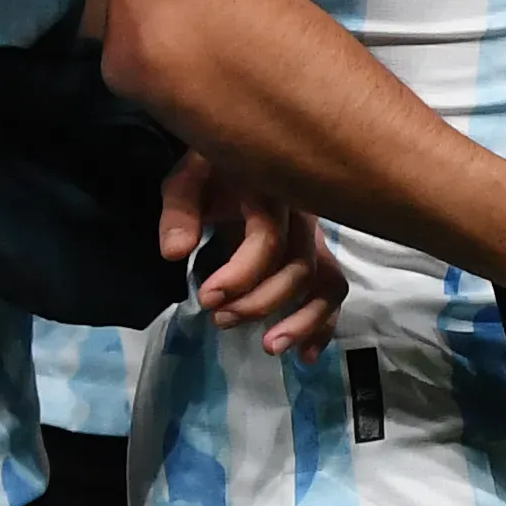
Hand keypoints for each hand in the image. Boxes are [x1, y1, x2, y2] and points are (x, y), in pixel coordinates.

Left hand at [159, 150, 344, 355]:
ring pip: (326, 284)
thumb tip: (174, 254)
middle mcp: (304, 220)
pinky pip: (331, 291)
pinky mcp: (315, 257)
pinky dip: (323, 325)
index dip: (240, 275)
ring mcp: (314, 240)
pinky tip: (304, 356)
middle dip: (260, 303)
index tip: (205, 297)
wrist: (250, 150)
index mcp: (275, 195)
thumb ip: (180, 210)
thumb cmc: (215, 167)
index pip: (269, 241)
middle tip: (218, 319)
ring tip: (270, 348)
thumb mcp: (189, 178)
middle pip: (299, 269)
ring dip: (303, 321)